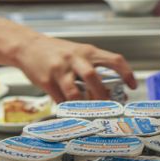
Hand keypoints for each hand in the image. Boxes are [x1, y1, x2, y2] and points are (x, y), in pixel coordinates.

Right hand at [12, 36, 136, 102]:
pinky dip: (67, 108)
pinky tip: (71, 111)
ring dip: (84, 106)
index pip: (113, 59)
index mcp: (86, 51)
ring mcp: (59, 70)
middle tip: (109, 108)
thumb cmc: (55, 52)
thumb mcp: (77, 53)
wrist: (27, 46)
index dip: (126, 73)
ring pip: (74, 92)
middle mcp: (74, 59)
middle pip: (92, 77)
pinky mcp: (46, 81)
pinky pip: (59, 99)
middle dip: (103, 96)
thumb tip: (110, 91)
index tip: (131, 86)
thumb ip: (92, 67)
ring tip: (89, 113)